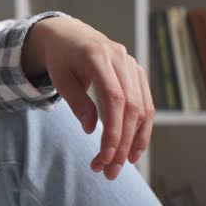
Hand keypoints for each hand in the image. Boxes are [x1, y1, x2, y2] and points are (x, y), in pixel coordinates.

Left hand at [21, 16, 154, 179]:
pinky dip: (142, 130)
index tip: (106, 156)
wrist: (70, 35)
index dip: (113, 129)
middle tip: (109, 171)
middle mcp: (120, 58)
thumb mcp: (59, 78)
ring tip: (119, 166)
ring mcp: (132, 65)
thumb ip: (76, 102)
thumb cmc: (61, 59)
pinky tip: (133, 151)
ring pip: (144, 108)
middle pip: (132, 107)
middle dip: (122, 143)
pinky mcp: (137, 73)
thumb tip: (91, 130)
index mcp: (97, 56)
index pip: (113, 97)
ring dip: (134, 141)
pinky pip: (146, 105)